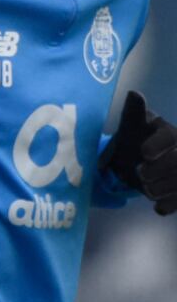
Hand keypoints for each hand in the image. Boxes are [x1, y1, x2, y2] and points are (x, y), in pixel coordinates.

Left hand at [100, 91, 176, 214]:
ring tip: (146, 189)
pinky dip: (170, 204)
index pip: (169, 137)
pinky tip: (158, 207)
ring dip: (164, 188)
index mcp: (168, 133)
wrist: (132, 163)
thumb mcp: (130, 126)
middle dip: (160, 170)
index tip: (144, 152)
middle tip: (141, 175)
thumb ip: (133, 112)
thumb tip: (134, 94)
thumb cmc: (132, 140)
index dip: (158, 145)